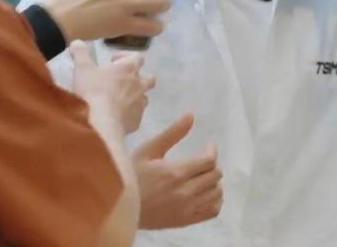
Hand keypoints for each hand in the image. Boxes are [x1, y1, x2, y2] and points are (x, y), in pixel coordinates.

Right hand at [71, 41, 155, 134]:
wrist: (100, 124)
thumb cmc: (93, 91)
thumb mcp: (82, 68)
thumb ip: (80, 53)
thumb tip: (77, 42)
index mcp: (129, 68)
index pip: (138, 57)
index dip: (127, 56)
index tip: (113, 61)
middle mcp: (139, 85)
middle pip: (149, 78)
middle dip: (138, 78)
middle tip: (122, 81)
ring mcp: (140, 104)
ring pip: (144, 97)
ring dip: (134, 97)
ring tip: (119, 100)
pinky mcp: (137, 121)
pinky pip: (136, 115)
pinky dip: (129, 114)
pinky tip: (117, 117)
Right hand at [132, 114, 223, 228]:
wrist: (120, 206)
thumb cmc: (133, 174)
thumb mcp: (149, 150)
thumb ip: (172, 133)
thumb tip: (191, 115)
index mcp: (176, 172)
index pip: (209, 161)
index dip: (212, 151)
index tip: (208, 146)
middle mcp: (185, 192)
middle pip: (215, 176)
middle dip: (212, 164)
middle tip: (203, 160)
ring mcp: (187, 209)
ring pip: (216, 193)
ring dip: (214, 181)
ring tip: (204, 175)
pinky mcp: (185, 221)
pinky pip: (212, 211)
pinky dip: (216, 200)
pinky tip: (207, 193)